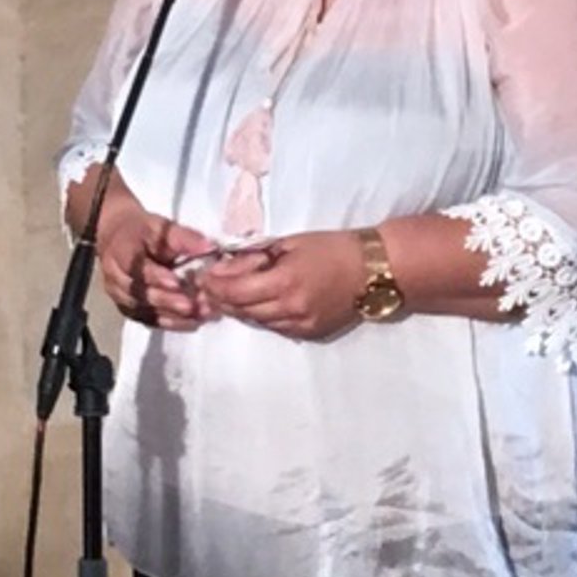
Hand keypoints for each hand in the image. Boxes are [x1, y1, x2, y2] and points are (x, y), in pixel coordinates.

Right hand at [98, 204, 216, 331]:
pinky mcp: (130, 310)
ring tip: (201, 314)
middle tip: (195, 304)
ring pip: (147, 311)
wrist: (118, 240)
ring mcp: (121, 298)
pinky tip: (193, 322)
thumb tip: (209, 247)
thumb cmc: (141, 232)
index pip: (136, 268)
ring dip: (175, 315)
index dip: (156, 276)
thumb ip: (182, 237)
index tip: (177, 283)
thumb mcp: (159, 226)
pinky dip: (173, 323)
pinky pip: (151, 321)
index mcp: (120, 253)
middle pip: (141, 295)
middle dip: (170, 301)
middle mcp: (117, 279)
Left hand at [200, 230, 363, 340]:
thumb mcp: (291, 243)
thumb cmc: (333, 247)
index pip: (235, 291)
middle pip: (241, 310)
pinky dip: (261, 316)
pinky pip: (275, 327)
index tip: (203, 276)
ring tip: (229, 295)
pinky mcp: (309, 333)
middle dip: (222, 299)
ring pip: (256, 321)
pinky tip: (257, 303)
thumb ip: (256, 256)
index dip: (214, 285)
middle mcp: (289, 309)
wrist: (374, 270)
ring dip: (240, 309)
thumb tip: (225, 266)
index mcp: (284, 282)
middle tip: (209, 287)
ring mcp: (300, 325)